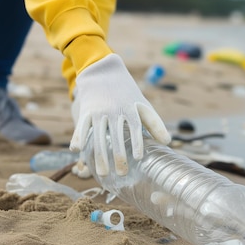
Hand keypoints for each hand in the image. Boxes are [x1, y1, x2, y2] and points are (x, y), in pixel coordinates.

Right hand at [69, 54, 170, 175]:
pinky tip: (77, 151)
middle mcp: (114, 110)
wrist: (102, 71)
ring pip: (99, 136)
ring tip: (103, 173)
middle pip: (116, 136)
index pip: (135, 127)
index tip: (138, 157)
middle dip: (118, 156)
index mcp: (130, 108)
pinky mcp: (86, 111)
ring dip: (100, 156)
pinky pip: (81, 126)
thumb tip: (168, 143)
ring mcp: (99, 111)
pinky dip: (78, 137)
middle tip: (121, 174)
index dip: (137, 142)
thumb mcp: (142, 104)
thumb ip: (154, 123)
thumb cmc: (126, 92)